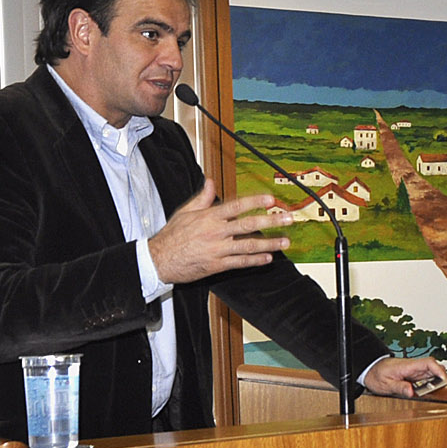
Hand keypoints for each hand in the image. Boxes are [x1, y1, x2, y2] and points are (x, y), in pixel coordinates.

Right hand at [149, 181, 293, 283]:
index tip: (270, 199)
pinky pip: (240, 262)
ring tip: (285, 241)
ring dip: (269, 243)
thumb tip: (210, 181)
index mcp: (209, 217)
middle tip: (288, 219)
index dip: (255, 201)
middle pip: (248, 224)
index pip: (237, 206)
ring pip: (248, 245)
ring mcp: (217, 249)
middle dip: (271, 221)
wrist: (158, 259)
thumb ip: (202, 198)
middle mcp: (215, 232)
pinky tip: (268, 258)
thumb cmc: (172, 236)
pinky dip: (255, 261)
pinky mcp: (216, 265)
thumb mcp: (185, 212)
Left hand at [362, 355, 446, 396]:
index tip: (444, 381)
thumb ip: (399, 387)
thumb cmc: (376, 374)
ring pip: (432, 373)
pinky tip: (423, 392)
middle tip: (438, 390)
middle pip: (435, 368)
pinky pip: (426, 378)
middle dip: (441, 378)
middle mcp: (414, 367)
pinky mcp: (413, 375)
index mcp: (408, 366)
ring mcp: (414, 371)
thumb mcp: (385, 384)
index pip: (429, 363)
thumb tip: (412, 392)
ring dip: (435, 383)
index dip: (439, 371)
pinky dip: (429, 385)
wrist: (370, 369)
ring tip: (429, 393)